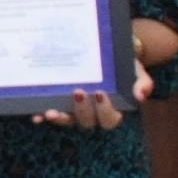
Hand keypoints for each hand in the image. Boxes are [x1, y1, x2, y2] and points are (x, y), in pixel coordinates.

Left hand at [33, 61, 154, 131]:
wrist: (108, 55)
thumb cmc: (125, 67)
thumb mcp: (136, 71)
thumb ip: (142, 83)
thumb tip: (141, 95)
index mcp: (113, 110)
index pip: (110, 119)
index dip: (105, 111)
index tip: (101, 94)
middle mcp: (93, 114)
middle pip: (87, 122)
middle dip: (81, 111)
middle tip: (77, 93)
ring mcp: (75, 111)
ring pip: (68, 121)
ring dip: (59, 119)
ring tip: (50, 112)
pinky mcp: (61, 104)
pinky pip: (51, 114)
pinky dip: (42, 116)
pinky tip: (35, 115)